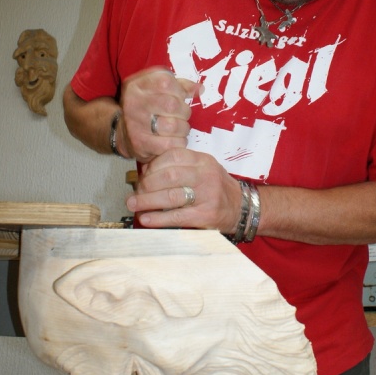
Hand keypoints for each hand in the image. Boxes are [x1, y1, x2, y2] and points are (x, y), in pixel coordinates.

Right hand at [119, 67, 198, 162]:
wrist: (123, 132)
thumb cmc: (146, 107)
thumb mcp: (156, 89)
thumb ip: (179, 85)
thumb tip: (200, 89)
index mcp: (137, 86)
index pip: (165, 82)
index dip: (179, 90)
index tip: (180, 97)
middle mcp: (133, 103)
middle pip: (172, 105)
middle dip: (184, 111)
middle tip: (182, 115)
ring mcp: (135, 125)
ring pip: (173, 126)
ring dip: (183, 128)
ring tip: (179, 128)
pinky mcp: (141, 144)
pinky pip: (170, 144)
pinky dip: (178, 142)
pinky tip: (174, 139)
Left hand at [127, 147, 241, 233]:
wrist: (242, 208)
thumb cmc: (216, 188)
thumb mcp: (202, 170)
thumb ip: (178, 168)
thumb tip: (145, 172)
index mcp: (203, 160)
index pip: (172, 156)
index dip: (152, 166)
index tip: (141, 176)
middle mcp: (206, 175)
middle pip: (169, 176)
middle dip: (146, 185)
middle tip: (135, 193)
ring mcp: (207, 195)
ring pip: (171, 196)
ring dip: (147, 201)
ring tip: (133, 204)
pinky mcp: (206, 215)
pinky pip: (177, 216)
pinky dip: (158, 218)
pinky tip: (146, 218)